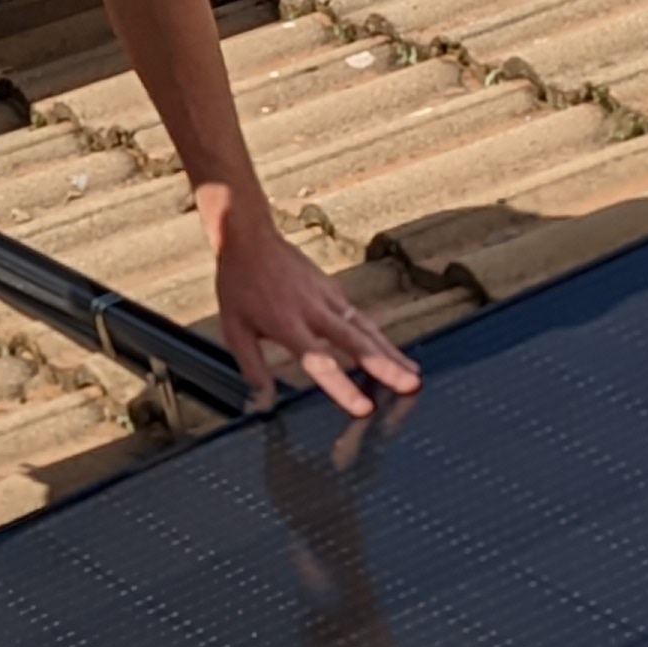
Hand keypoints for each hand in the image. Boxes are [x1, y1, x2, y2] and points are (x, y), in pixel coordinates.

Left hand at [214, 212, 420, 415]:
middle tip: (412, 386)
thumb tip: (265, 404)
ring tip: (414, 375)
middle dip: (387, 366)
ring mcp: (328, 298)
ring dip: (392, 353)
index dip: (342, 386)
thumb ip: (253, 367)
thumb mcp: (233, 330)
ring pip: (366, 329)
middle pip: (356, 342)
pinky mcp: (335, 290)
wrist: (250, 239)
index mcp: (287, 324)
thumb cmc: (239, 286)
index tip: (364, 407)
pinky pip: (360, 318)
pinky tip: (393, 354)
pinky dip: (378, 337)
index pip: (319, 361)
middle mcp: (314, 311)